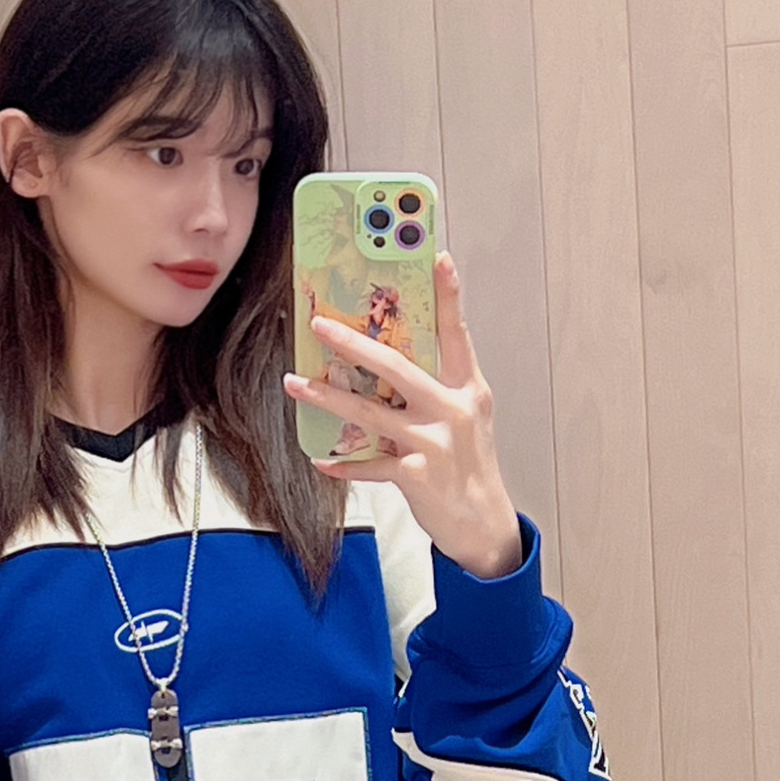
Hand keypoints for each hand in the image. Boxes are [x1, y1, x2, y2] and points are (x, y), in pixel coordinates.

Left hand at [284, 250, 524, 579]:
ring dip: (327, 398)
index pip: (457, 333)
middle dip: (353, 345)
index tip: (439, 257)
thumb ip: (438, 387)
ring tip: (295, 384)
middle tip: (320, 325)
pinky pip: (370, 465)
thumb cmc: (469, 464)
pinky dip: (344, 464)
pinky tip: (321, 458)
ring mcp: (433, 442)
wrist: (483, 523)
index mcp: (467, 388)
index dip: (449, 295)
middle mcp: (452, 410)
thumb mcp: (466, 417)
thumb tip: (390, 361)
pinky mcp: (416, 475)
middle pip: (397, 368)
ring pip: (370, 413)